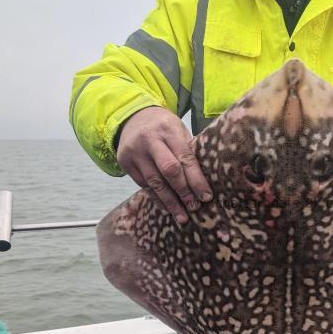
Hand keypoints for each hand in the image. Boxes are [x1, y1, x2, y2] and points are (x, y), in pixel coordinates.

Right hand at [116, 107, 211, 224]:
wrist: (132, 117)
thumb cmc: (164, 127)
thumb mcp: (178, 129)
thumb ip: (189, 149)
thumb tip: (207, 178)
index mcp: (168, 129)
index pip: (185, 157)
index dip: (197, 179)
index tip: (206, 196)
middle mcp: (149, 140)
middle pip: (169, 170)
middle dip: (184, 191)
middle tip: (195, 207)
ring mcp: (135, 152)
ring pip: (154, 182)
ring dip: (170, 202)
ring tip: (182, 216)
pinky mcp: (124, 162)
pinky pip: (143, 185)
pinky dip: (156, 199)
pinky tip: (167, 208)